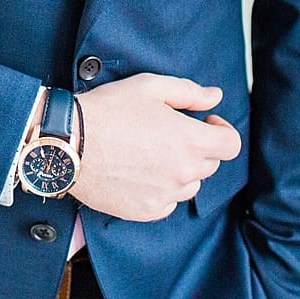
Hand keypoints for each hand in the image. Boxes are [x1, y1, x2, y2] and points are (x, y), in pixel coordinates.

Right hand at [69, 74, 241, 221]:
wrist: (68, 142)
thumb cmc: (108, 109)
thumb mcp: (150, 87)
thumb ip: (189, 92)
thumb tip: (215, 96)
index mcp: (190, 141)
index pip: (231, 145)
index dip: (221, 131)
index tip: (205, 123)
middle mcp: (183, 173)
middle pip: (210, 164)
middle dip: (198, 148)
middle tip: (170, 134)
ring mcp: (165, 195)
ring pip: (189, 185)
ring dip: (180, 170)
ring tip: (151, 154)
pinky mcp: (146, 211)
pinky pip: (168, 202)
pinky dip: (161, 189)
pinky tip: (139, 172)